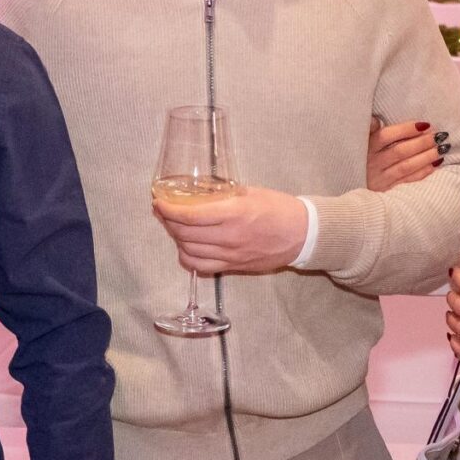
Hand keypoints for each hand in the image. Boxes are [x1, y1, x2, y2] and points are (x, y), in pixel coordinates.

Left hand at [154, 185, 309, 275]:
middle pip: (184, 234)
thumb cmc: (278, 208)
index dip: (168, 209)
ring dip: (175, 238)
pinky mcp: (233, 267)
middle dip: (167, 221)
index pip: (189, 215)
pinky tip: (186, 246)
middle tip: (163, 210)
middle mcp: (229, 237)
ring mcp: (230, 255)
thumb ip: (222, 195)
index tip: (158, 201)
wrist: (301, 235)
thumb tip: (195, 194)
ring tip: (173, 226)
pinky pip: (201, 266)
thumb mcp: (249, 192)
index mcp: (234, 213)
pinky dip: (187, 256)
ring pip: (188, 251)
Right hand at [367, 119, 447, 190]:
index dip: (406, 129)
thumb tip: (376, 120)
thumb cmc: (363, 157)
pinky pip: (408, 181)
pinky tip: (436, 164)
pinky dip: (423, 172)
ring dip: (426, 157)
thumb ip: (369, 130)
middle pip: (400, 151)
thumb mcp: (360, 142)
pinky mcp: (387, 191)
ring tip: (442, 148)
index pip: (386, 136)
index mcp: (366, 148)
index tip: (425, 125)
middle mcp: (372, 163)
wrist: (353, 192)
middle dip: (422, 143)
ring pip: (406, 167)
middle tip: (439, 136)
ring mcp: (380, 179)